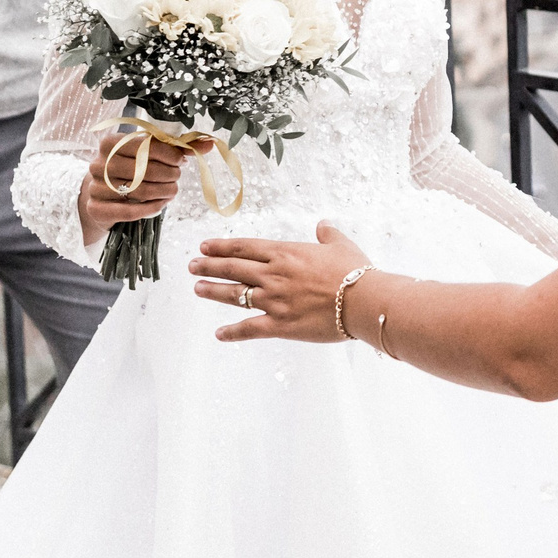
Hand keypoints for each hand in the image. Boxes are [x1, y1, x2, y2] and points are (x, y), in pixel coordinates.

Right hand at [80, 129, 189, 246]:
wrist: (100, 192)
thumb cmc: (130, 167)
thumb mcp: (148, 153)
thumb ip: (177, 147)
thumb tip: (209, 143)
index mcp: (110, 143)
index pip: (145, 146)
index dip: (170, 154)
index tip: (181, 160)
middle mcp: (99, 164)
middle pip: (145, 170)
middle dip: (169, 174)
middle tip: (177, 176)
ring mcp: (95, 187)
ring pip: (140, 191)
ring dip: (164, 191)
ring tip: (171, 190)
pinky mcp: (97, 209)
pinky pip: (131, 212)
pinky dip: (152, 208)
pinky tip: (161, 204)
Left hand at [190, 223, 372, 341]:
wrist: (364, 301)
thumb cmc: (356, 272)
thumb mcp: (342, 246)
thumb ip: (328, 234)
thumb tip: (323, 224)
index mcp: (286, 254)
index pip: (245, 248)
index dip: (222, 247)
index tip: (205, 246)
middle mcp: (274, 275)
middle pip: (233, 269)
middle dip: (209, 266)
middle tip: (192, 266)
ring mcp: (274, 301)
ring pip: (235, 295)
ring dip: (214, 292)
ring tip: (198, 289)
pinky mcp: (280, 325)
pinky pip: (249, 328)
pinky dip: (232, 332)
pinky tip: (219, 333)